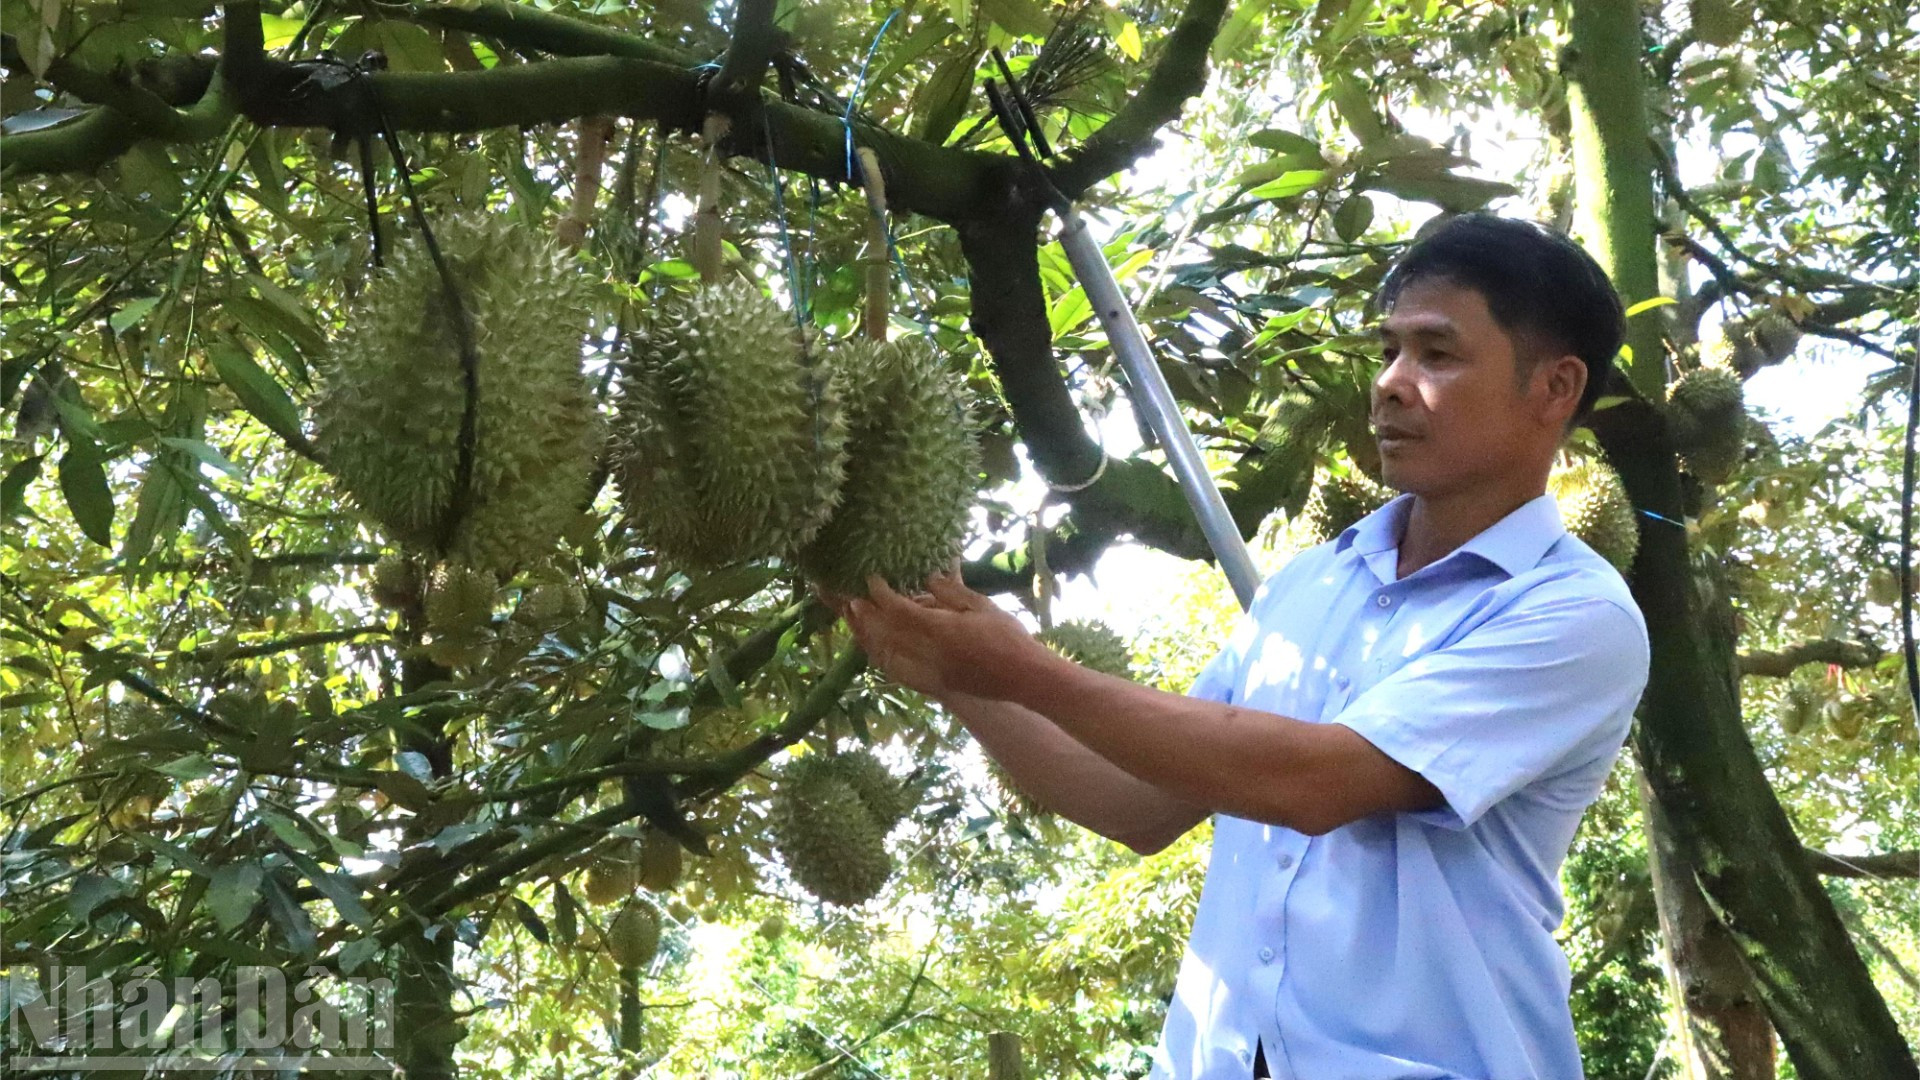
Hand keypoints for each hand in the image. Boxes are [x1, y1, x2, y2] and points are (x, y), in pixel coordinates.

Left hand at [832, 563, 1053, 701]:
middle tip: (850, 598)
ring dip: (867, 637)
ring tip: (855, 620)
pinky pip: (897, 672)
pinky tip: (874, 648)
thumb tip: (926, 578)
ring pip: (886, 654)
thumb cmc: (1008, 637)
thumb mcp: (982, 605)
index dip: (881, 594)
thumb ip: (951, 592)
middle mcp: (929, 652)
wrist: (1022, 678)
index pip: (900, 610)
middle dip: (865, 615)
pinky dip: (881, 658)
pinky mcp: (933, 684)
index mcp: (941, 630)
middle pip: (885, 633)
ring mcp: (929, 671)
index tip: (871, 579)